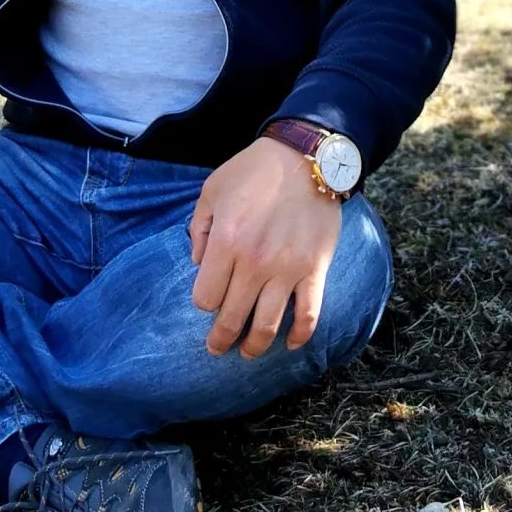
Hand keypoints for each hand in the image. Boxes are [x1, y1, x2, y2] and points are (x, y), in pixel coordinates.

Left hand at [188, 136, 340, 358]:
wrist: (305, 157)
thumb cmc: (253, 171)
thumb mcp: (211, 190)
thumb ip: (199, 228)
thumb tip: (196, 263)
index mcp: (226, 242)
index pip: (205, 296)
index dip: (203, 303)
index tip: (206, 300)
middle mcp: (255, 262)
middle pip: (232, 317)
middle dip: (221, 339)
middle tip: (217, 348)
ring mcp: (287, 269)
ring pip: (268, 325)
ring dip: (256, 346)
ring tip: (248, 354)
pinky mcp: (315, 270)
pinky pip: (309, 314)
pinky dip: (300, 335)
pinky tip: (292, 344)